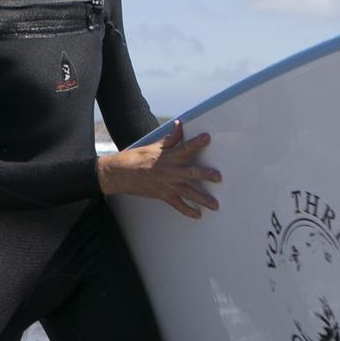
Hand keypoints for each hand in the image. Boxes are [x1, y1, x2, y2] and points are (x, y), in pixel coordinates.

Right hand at [96, 119, 221, 219]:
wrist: (120, 174)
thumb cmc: (136, 158)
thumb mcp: (153, 146)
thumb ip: (170, 138)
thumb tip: (179, 125)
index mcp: (168, 157)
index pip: (185, 148)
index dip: (196, 142)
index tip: (207, 137)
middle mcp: (170, 171)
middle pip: (191, 173)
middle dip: (206, 175)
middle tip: (218, 177)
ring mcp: (168, 185)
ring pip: (188, 192)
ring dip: (202, 199)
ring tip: (215, 205)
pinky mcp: (164, 195)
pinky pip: (178, 205)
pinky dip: (188, 211)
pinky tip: (198, 215)